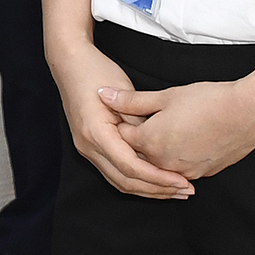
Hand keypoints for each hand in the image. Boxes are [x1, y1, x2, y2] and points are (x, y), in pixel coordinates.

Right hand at [49, 42, 192, 198]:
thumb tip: (158, 147)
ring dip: (148, 189)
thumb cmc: (96, 71)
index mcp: (96, 133)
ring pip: (119, 182)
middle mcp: (88, 146)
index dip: (158, 178)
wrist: (70, 64)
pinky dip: (136, 180)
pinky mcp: (90, 147)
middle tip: (185, 190)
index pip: (130, 167)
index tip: (181, 181)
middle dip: (157, 190)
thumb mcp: (125, 92)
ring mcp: (86, 149)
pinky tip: (155, 180)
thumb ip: (139, 122)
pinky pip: (115, 173)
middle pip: (125, 181)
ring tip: (175, 189)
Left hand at [98, 77, 254, 179]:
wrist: (247, 114)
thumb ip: (131, 100)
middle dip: (133, 141)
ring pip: (158, 166)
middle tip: (137, 122)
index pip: (122, 137)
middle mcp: (163, 163)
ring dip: (153, 154)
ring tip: (160, 134)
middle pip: (137, 156)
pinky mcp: (201, 174)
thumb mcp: (165, 96)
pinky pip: (178, 171)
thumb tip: (102, 94)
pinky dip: (172, 161)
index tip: (121, 112)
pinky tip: (179, 144)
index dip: (120, 123)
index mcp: (150, 142)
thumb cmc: (207, 100)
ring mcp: (183, 172)